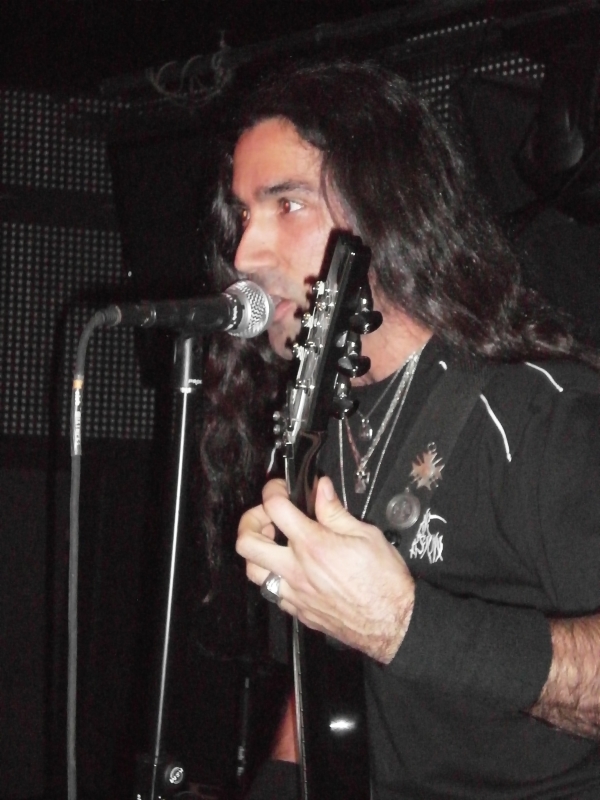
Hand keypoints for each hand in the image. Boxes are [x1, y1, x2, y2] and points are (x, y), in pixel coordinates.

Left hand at [236, 476, 414, 662]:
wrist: (393, 622)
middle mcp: (297, 570)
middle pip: (246, 543)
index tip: (279, 489)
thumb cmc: (384, 580)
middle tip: (267, 517)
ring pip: (252, 571)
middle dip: (250, 522)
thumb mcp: (365, 534)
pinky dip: (273, 576)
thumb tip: (321, 488)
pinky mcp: (299, 611)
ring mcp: (294, 593)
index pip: (275, 508)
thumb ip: (335, 511)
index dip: (272, 491)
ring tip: (274, 543)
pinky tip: (289, 569)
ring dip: (257, 552)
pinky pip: (271, 592)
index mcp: (313, 545)